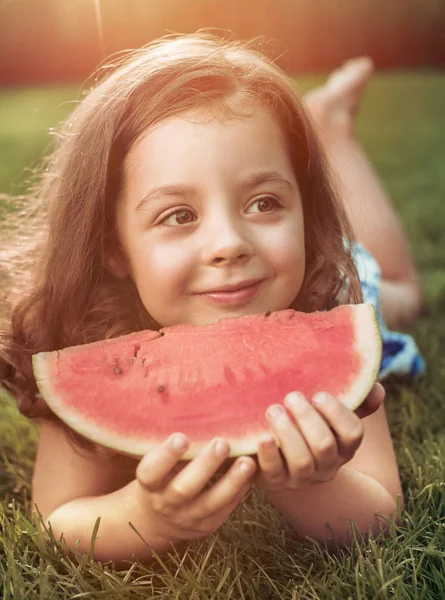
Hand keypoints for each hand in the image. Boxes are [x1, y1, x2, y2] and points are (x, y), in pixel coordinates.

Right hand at [135, 434, 256, 543]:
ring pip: (211, 502)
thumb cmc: (160, 477)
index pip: (151, 472)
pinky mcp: (208, 524)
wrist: (158, 520)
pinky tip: (254, 472)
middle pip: (184, 488)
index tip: (181, 436)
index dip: (166, 456)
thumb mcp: (155, 465)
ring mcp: (187, 517)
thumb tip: (194, 409)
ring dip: (232, 481)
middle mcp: (166, 503)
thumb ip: (169, 447)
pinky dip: (241, 489)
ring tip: (248, 461)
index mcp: (149, 484)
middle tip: (222, 442)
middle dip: (205, 465)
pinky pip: (226, 508)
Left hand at [256, 382, 384, 493]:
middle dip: (307, 419)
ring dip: (287, 434)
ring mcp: (301, 477)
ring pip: (301, 462)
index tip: (318, 394)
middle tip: (291, 396)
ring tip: (273, 410)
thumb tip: (378, 391)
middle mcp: (326, 465)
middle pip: (324, 446)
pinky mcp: (275, 481)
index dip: (337, 414)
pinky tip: (261, 436)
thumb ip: (355, 398)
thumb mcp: (329, 411)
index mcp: (344, 446)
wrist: (278, 453)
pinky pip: (274, 472)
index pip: (353, 433)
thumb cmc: (307, 421)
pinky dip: (268, 455)